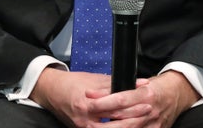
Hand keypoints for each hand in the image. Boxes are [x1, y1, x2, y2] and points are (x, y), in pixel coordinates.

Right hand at [30, 68, 199, 127]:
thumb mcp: (93, 80)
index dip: (133, 102)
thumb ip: (116, 83)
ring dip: (129, 127)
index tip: (147, 99)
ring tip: (143, 121)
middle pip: (117, 122)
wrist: (51, 92)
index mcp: (87, 103)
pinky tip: (127, 127)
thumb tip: (137, 83)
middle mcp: (85, 119)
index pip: (115, 104)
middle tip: (150, 111)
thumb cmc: (71, 83)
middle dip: (136, 118)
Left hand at [86, 71, 200, 127]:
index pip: (120, 98)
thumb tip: (100, 92)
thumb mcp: (141, 83)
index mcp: (145, 94)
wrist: (177, 94)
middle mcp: (149, 110)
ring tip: (94, 124)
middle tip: (86, 113)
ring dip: (109, 127)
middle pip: (121, 117)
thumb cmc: (156, 87)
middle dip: (102, 116)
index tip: (88, 96)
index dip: (102, 99)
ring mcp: (152, 123)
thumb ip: (123, 88)